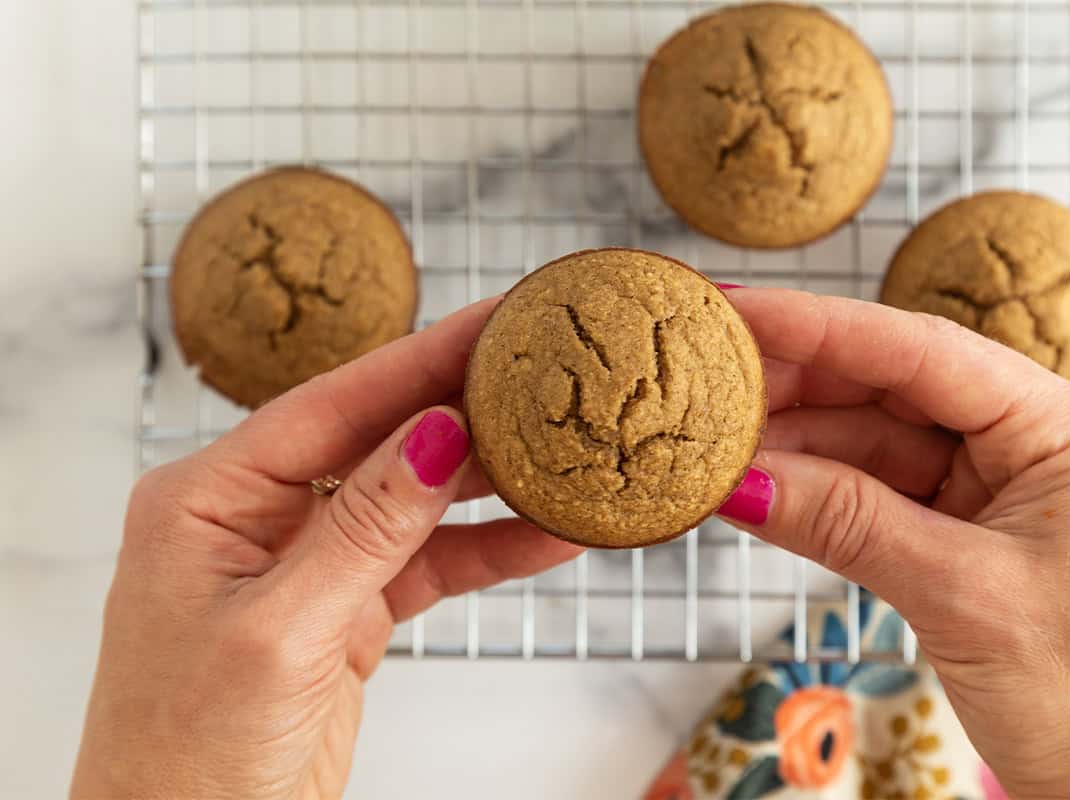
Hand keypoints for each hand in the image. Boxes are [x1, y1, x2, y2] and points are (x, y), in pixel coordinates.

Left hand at [71, 299, 580, 799]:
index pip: (332, 404)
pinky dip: (489, 551)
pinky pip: (430, 563)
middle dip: (466, 407)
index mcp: (207, 497)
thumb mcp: (279, 632)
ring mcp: (306, 561)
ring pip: (415, 499)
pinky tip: (551, 536)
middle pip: (379, 438)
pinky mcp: (346, 608)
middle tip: (548, 367)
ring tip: (567, 451)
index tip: (497, 320)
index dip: (421, 359)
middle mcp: (256, 514)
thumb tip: (438, 435)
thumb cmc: (189, 756)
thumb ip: (364, 529)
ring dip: (492, 485)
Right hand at [718, 289, 1069, 799]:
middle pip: (894, 389)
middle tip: (708, 383)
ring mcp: (999, 491)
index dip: (819, 326)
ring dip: (798, 448)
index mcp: (1067, 430)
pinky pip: (881, 496)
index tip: (739, 310)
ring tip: (717, 448)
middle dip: (798, 387)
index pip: (923, 352)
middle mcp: (1035, 444)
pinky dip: (820, 496)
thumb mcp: (963, 598)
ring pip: (878, 444)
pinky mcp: (970, 536)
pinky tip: (762, 490)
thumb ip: (846, 525)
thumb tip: (743, 481)